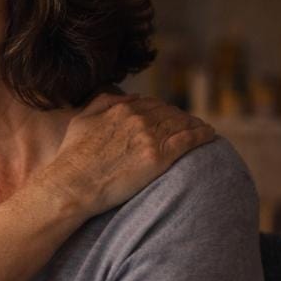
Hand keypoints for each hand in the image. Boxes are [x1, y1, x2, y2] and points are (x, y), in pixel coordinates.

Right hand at [43, 93, 214, 216]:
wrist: (71, 185)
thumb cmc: (71, 158)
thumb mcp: (81, 120)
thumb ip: (103, 102)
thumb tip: (128, 96)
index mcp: (121, 109)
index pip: (152, 104)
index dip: (163, 110)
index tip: (169, 117)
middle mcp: (137, 119)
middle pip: (169, 113)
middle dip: (180, 117)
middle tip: (189, 125)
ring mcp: (149, 137)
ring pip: (182, 124)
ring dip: (194, 125)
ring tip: (202, 130)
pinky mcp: (158, 158)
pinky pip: (189, 140)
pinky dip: (202, 135)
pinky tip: (210, 136)